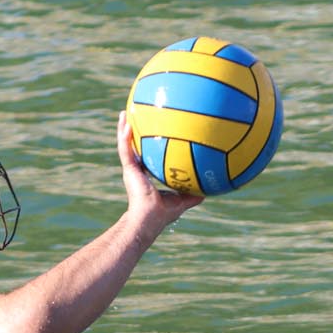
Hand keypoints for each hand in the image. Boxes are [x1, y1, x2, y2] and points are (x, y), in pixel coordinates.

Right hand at [117, 110, 202, 235]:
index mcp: (146, 178)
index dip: (147, 148)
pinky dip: (125, 136)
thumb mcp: (182, 201)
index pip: (146, 159)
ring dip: (124, 129)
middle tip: (134, 118)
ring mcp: (131, 170)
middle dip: (133, 134)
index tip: (149, 136)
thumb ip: (193, 194)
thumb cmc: (164, 213)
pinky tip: (127, 123)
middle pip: (134, 148)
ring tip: (124, 113)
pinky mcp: (128, 169)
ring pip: (125, 145)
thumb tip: (208, 190)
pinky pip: (125, 149)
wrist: (150, 218)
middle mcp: (137, 172)